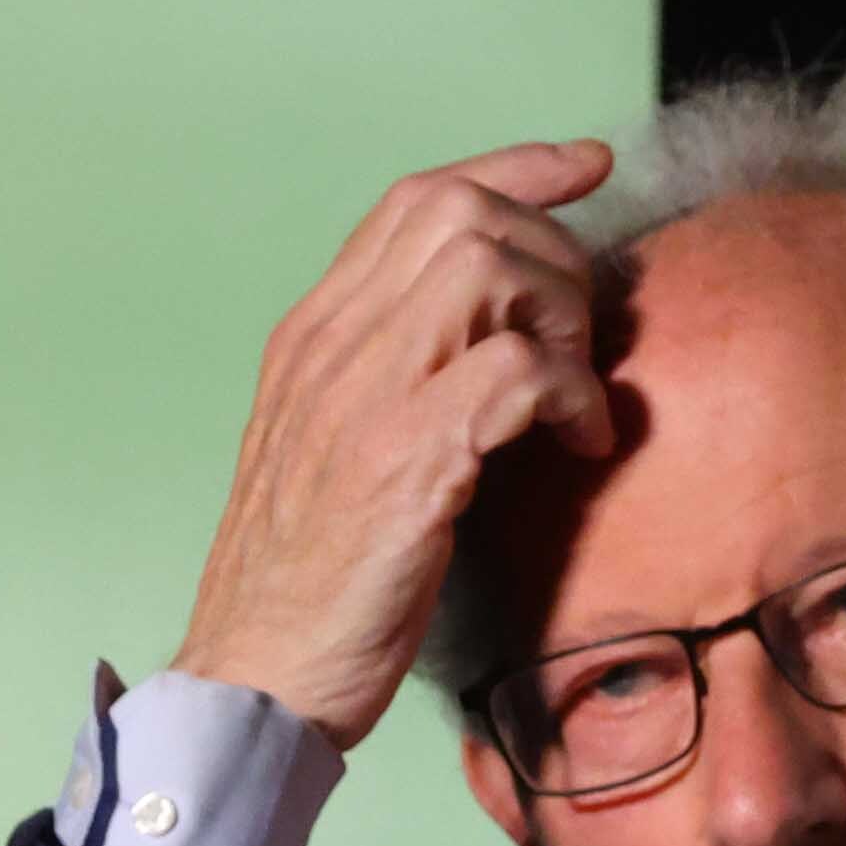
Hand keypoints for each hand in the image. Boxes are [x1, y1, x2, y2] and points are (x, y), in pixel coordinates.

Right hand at [169, 139, 618, 745]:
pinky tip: (583, 445)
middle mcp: (331, 346)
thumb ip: (405, 377)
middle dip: (555, 256)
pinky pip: (514, 372)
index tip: (589, 165)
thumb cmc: (317, 583)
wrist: (256, 680)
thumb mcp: (347, 449)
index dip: (517, 166)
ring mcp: (361, 397)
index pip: (420, 200)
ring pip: (489, 269)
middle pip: (464, 213)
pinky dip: (570, 394)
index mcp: (315, 335)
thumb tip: (506, 338)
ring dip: (562, 318)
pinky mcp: (402, 461)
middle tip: (584, 342)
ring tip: (577, 397)